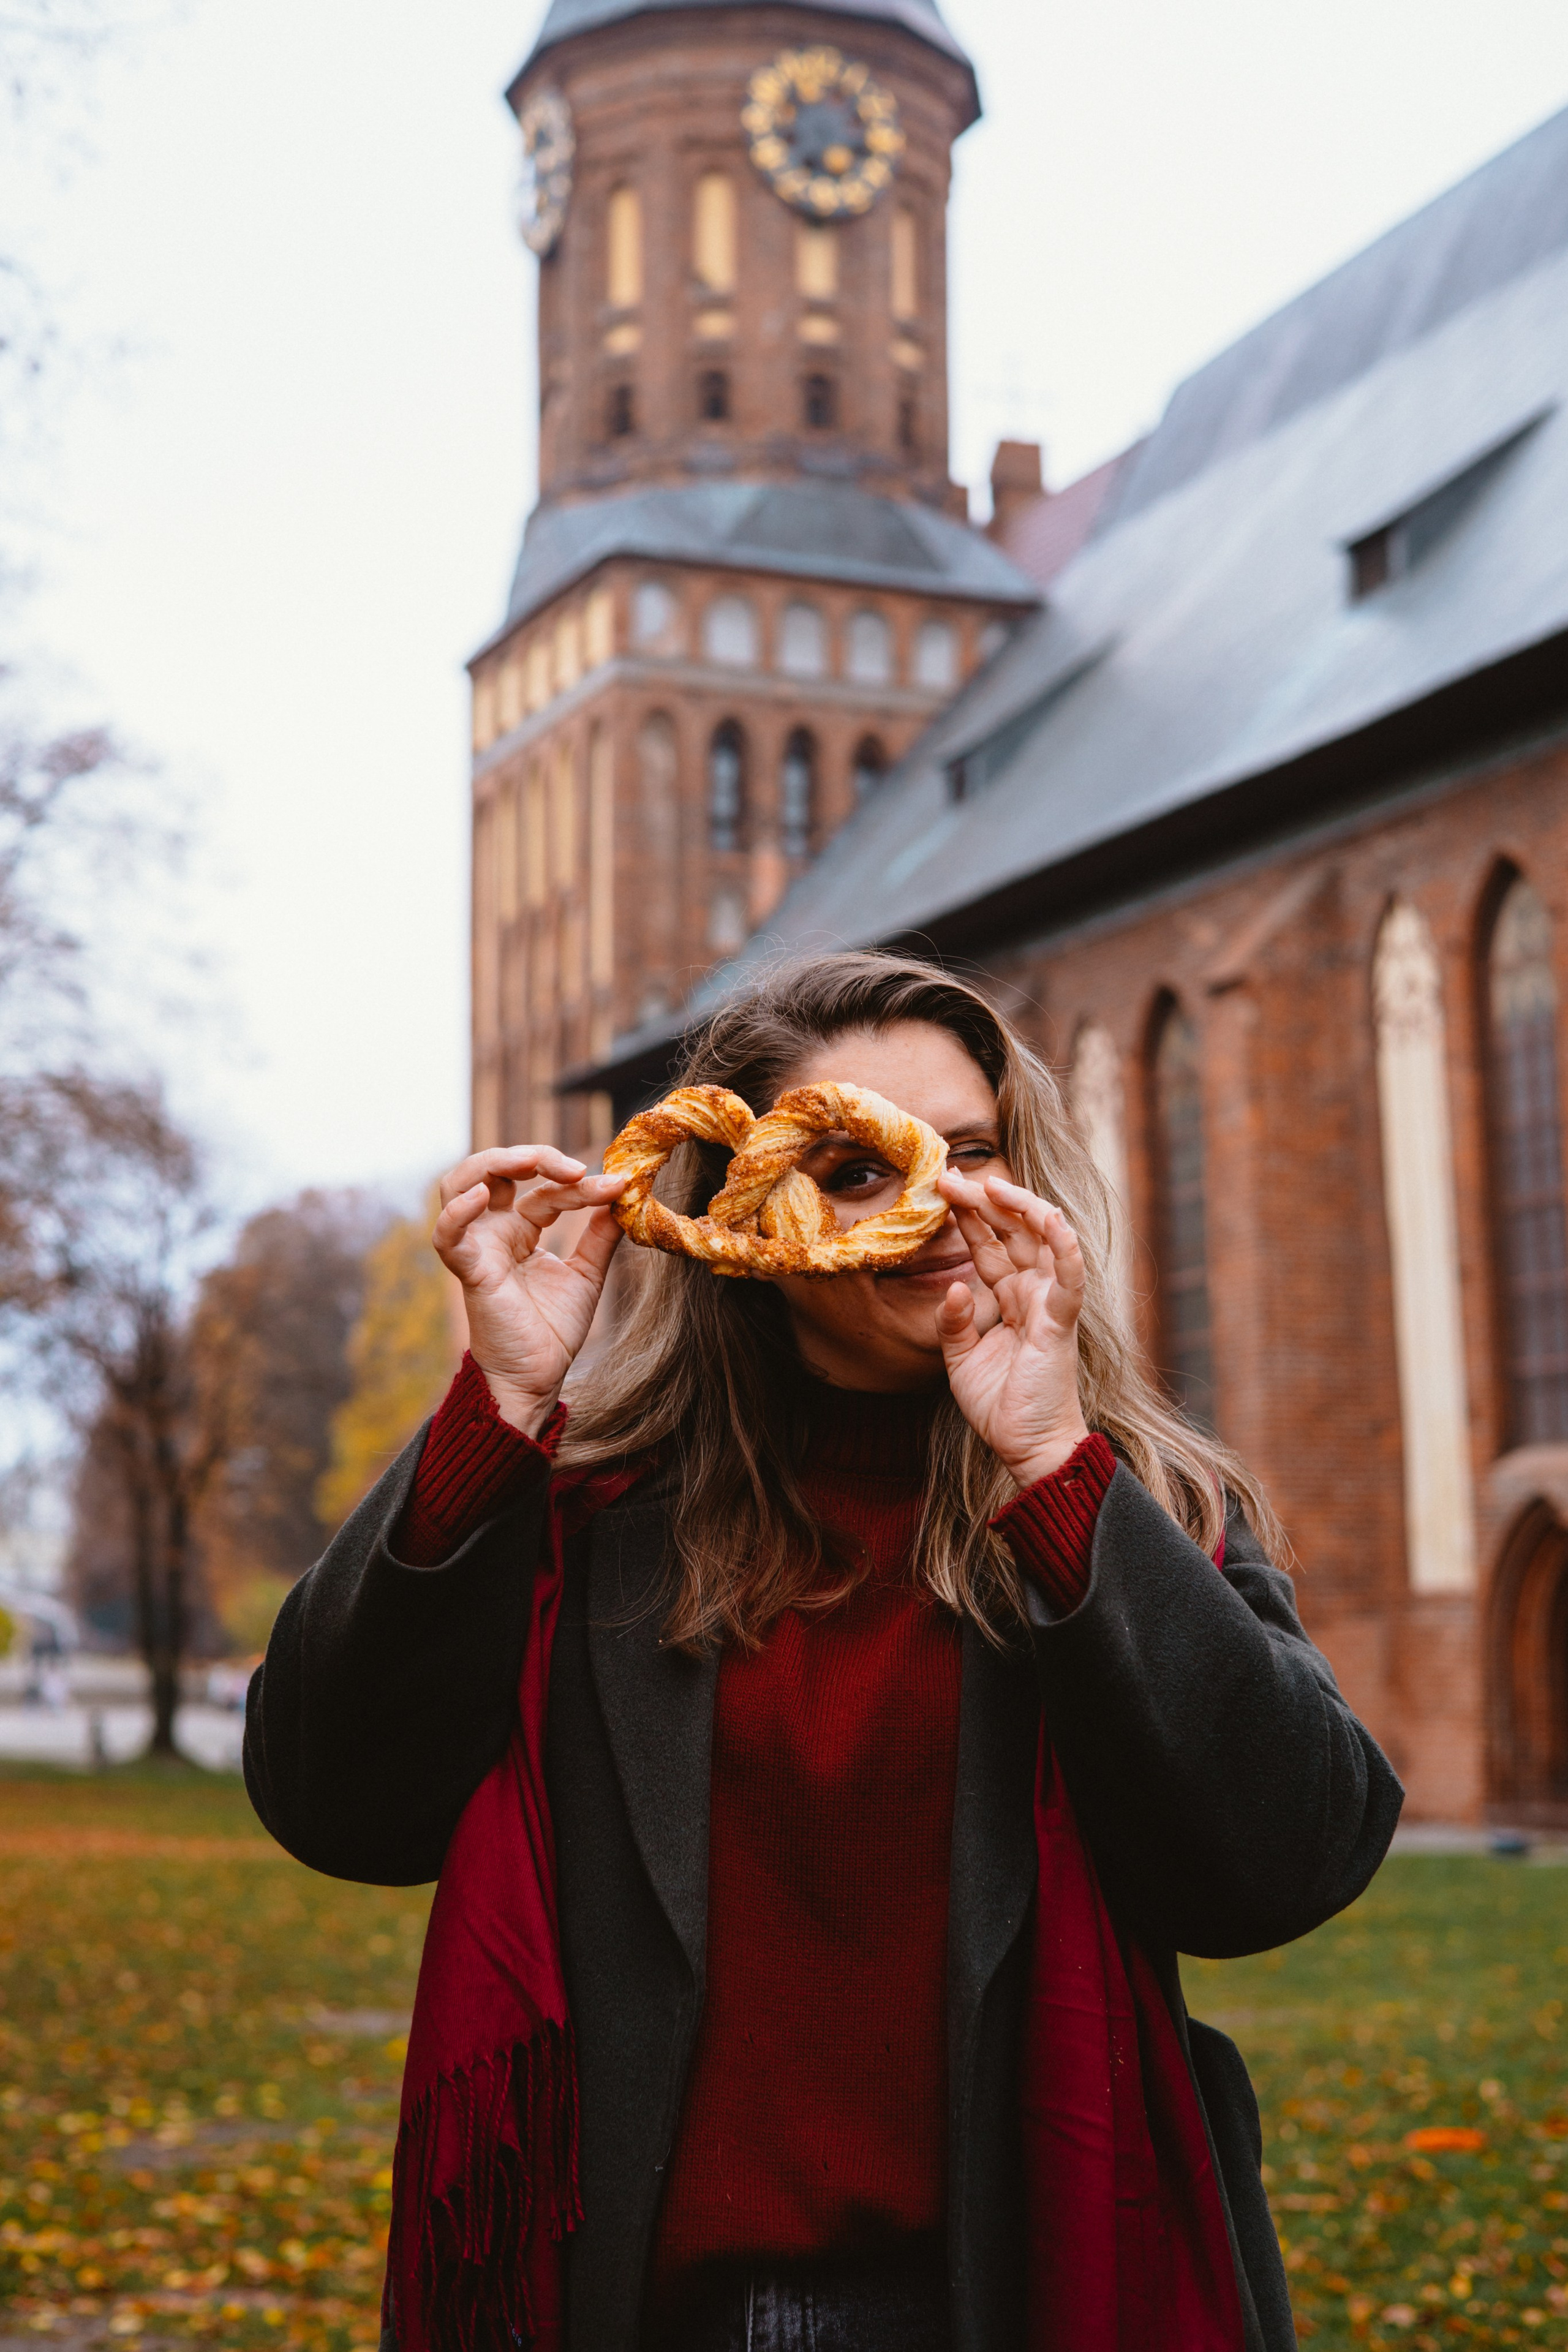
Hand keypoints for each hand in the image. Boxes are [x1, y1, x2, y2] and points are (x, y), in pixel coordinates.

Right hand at [432, 1147, 627, 1436]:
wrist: (536, 1378)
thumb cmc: (553, 1331)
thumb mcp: (587, 1274)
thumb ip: (599, 1234)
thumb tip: (622, 1194)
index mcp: (521, 1229)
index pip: (546, 1190)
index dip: (579, 1184)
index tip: (617, 1186)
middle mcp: (495, 1231)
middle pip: (497, 1170)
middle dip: (533, 1157)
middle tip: (573, 1167)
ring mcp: (477, 1246)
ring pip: (460, 1184)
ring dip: (493, 1163)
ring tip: (531, 1161)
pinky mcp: (468, 1270)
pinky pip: (448, 1235)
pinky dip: (457, 1211)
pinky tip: (482, 1195)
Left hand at [934, 1172, 1090, 1487]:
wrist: (1026, 1447)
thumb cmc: (1001, 1406)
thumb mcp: (961, 1360)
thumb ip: (954, 1322)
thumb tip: (954, 1287)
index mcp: (1012, 1300)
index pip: (990, 1246)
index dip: (969, 1217)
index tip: (943, 1187)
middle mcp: (1034, 1294)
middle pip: (1012, 1234)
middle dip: (984, 1202)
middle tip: (951, 1174)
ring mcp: (1050, 1305)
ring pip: (1042, 1242)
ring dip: (1020, 1209)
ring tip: (990, 1184)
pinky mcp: (1060, 1323)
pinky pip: (1069, 1279)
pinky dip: (1065, 1247)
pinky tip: (1050, 1218)